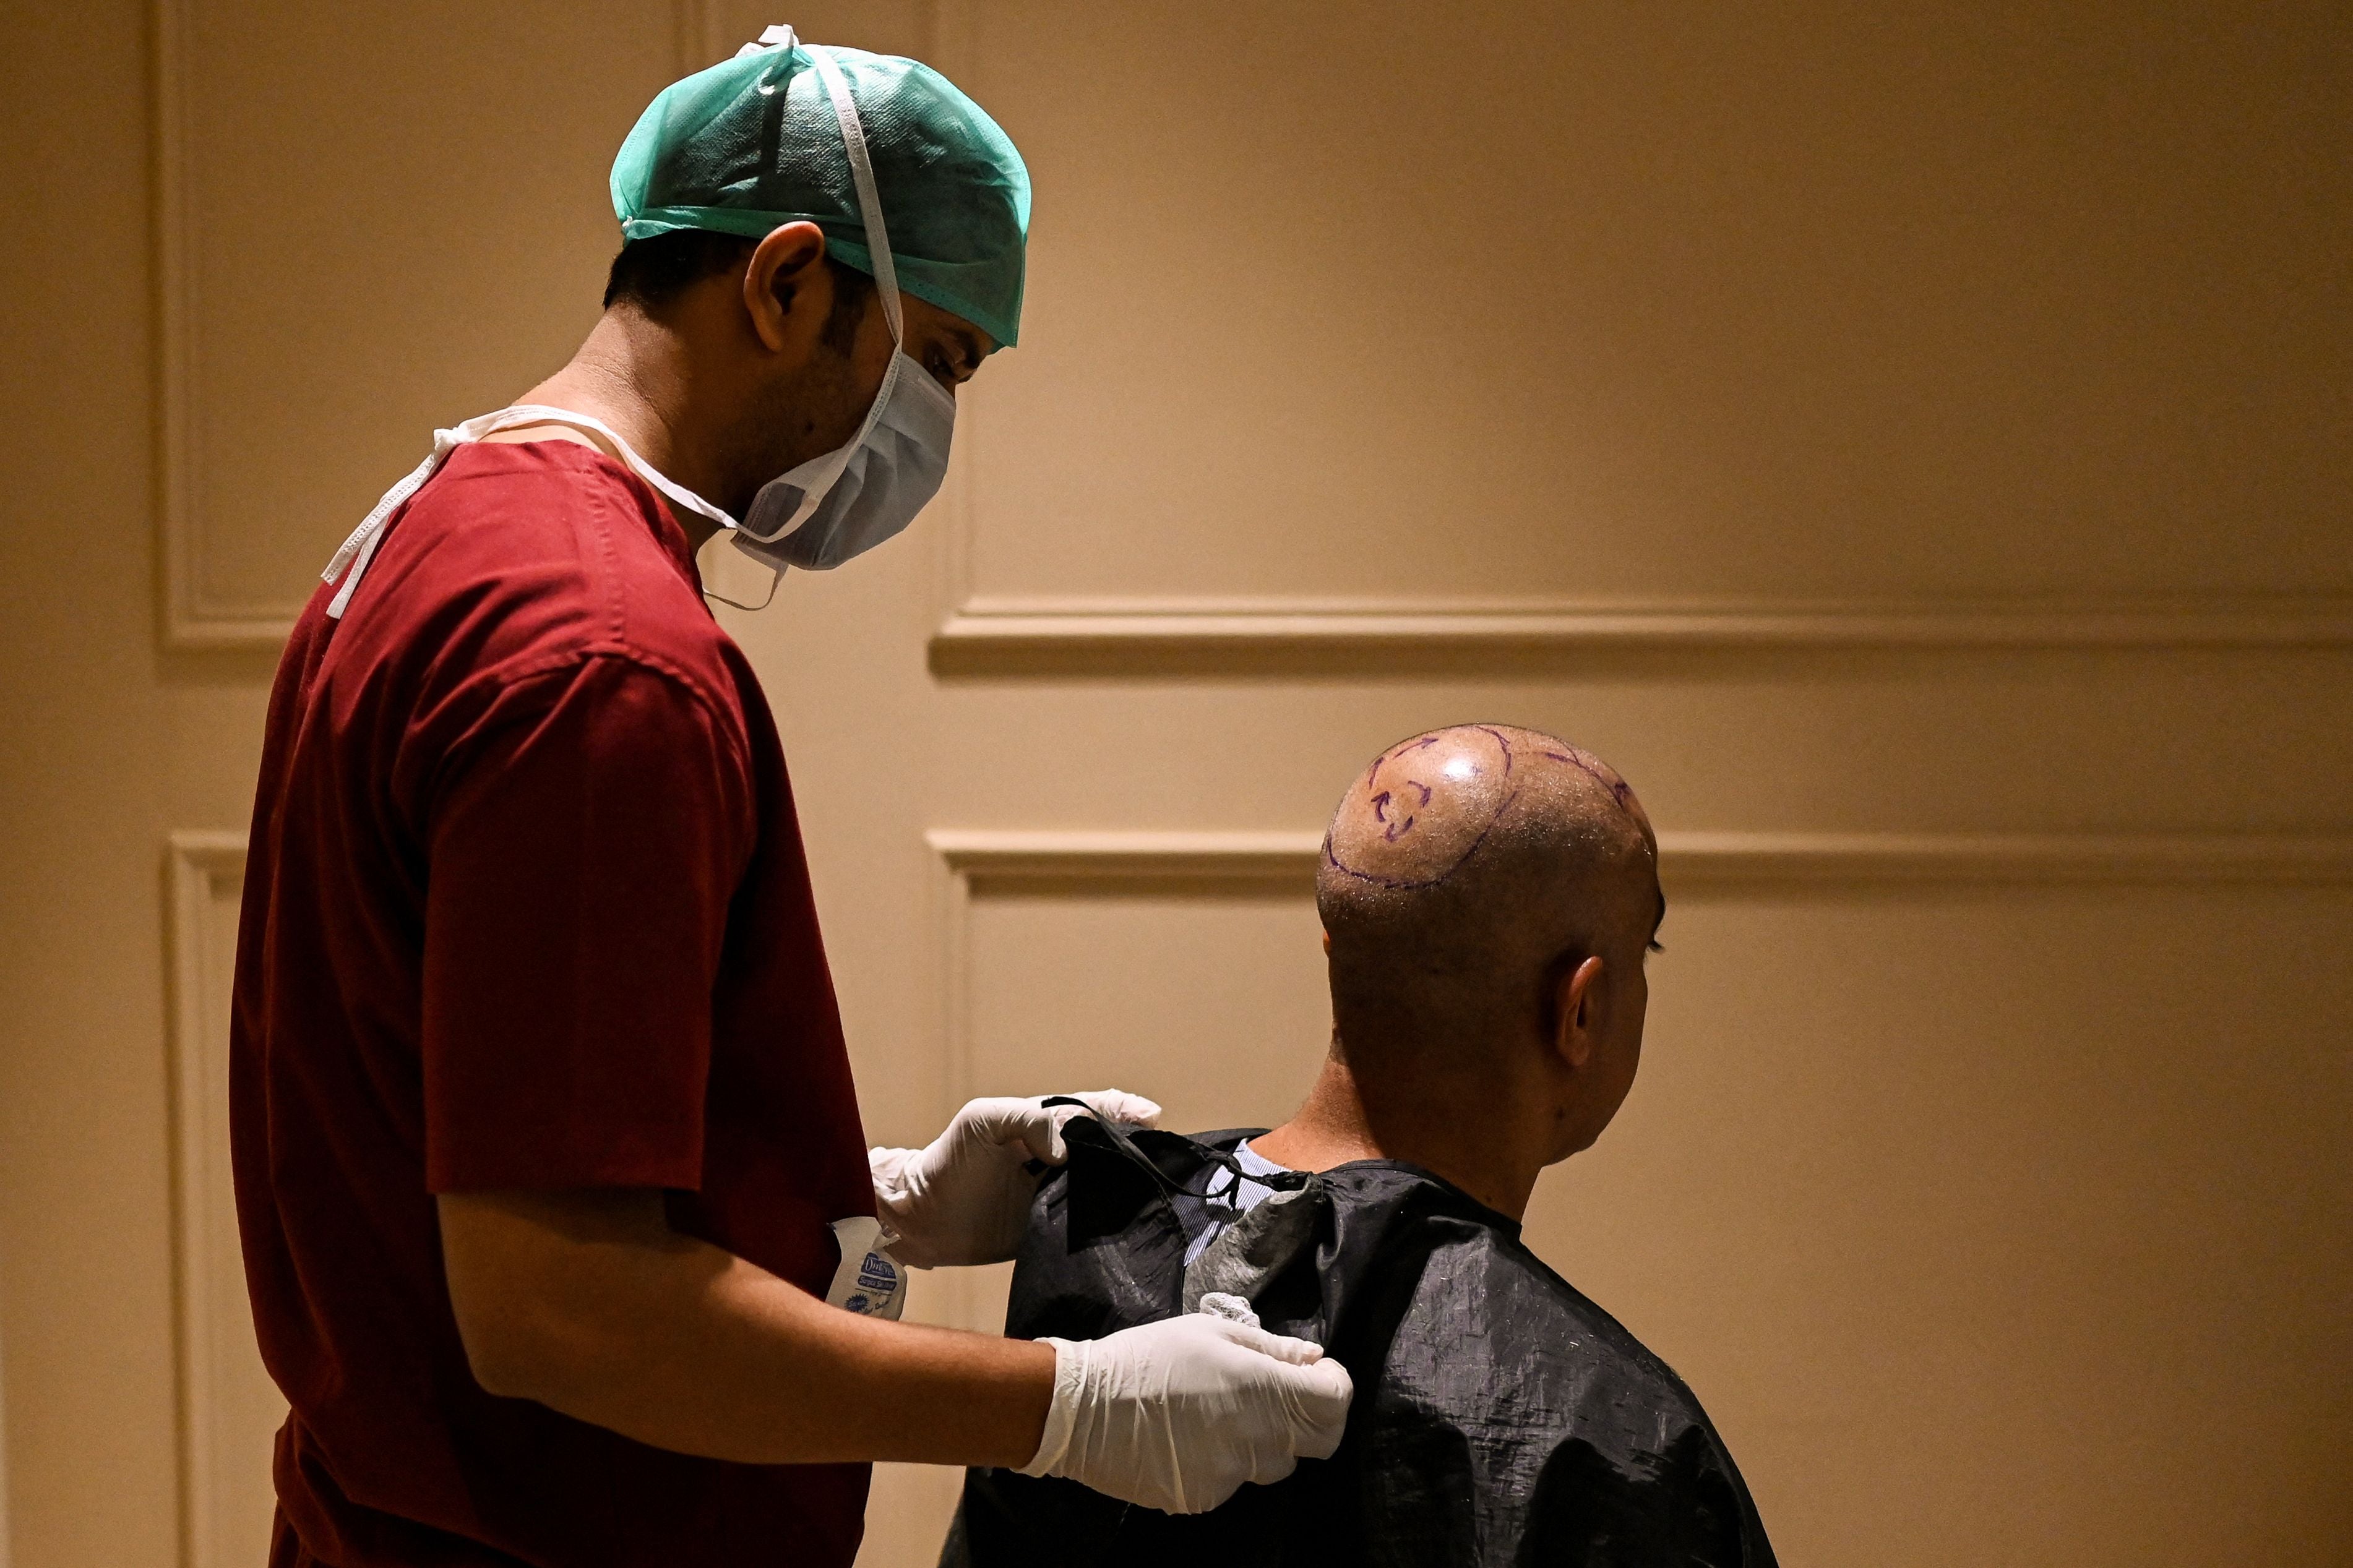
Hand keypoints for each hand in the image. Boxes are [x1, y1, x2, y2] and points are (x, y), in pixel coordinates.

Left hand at [870, 1090, 1161, 1267]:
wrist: (919, 1220)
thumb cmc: (948, 1160)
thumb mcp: (983, 1121)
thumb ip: (1028, 1120)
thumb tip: (1069, 1149)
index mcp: (1042, 1124)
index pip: (1092, 1112)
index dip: (1123, 1112)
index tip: (1151, 1118)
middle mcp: (1055, 1158)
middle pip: (1105, 1148)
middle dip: (1136, 1148)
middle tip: (1164, 1156)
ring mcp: (1054, 1195)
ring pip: (1101, 1185)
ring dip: (1126, 1184)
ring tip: (1156, 1187)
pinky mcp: (1049, 1230)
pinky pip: (1085, 1224)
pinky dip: (1107, 1222)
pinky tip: (1127, 1222)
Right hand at [1018, 1313, 1354, 1513]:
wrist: (1083, 1407)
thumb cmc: (1149, 1356)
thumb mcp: (1210, 1332)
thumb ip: (1270, 1348)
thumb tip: (1314, 1359)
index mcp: (1261, 1388)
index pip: (1334, 1402)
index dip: (1333, 1385)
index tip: (1315, 1373)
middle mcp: (1255, 1438)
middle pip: (1316, 1441)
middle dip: (1307, 1416)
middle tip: (1275, 1394)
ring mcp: (1230, 1475)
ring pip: (1273, 1464)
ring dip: (1263, 1440)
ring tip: (1219, 1412)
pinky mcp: (1202, 1498)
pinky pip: (1233, 1481)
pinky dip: (1225, 1460)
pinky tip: (1191, 1437)